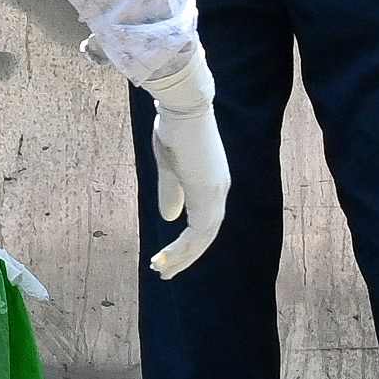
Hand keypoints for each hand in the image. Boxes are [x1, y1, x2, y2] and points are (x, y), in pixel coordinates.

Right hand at [139, 52, 229, 277]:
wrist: (183, 107)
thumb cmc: (174, 130)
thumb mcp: (168, 166)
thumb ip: (172, 192)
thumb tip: (170, 218)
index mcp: (211, 185)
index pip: (203, 222)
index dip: (186, 242)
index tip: (166, 255)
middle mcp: (218, 193)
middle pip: (206, 235)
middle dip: (185, 256)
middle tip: (162, 271)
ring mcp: (215, 194)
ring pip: (204, 238)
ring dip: (182, 257)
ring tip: (161, 269)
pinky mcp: (207, 193)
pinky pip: (198, 232)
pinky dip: (182, 248)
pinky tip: (165, 257)